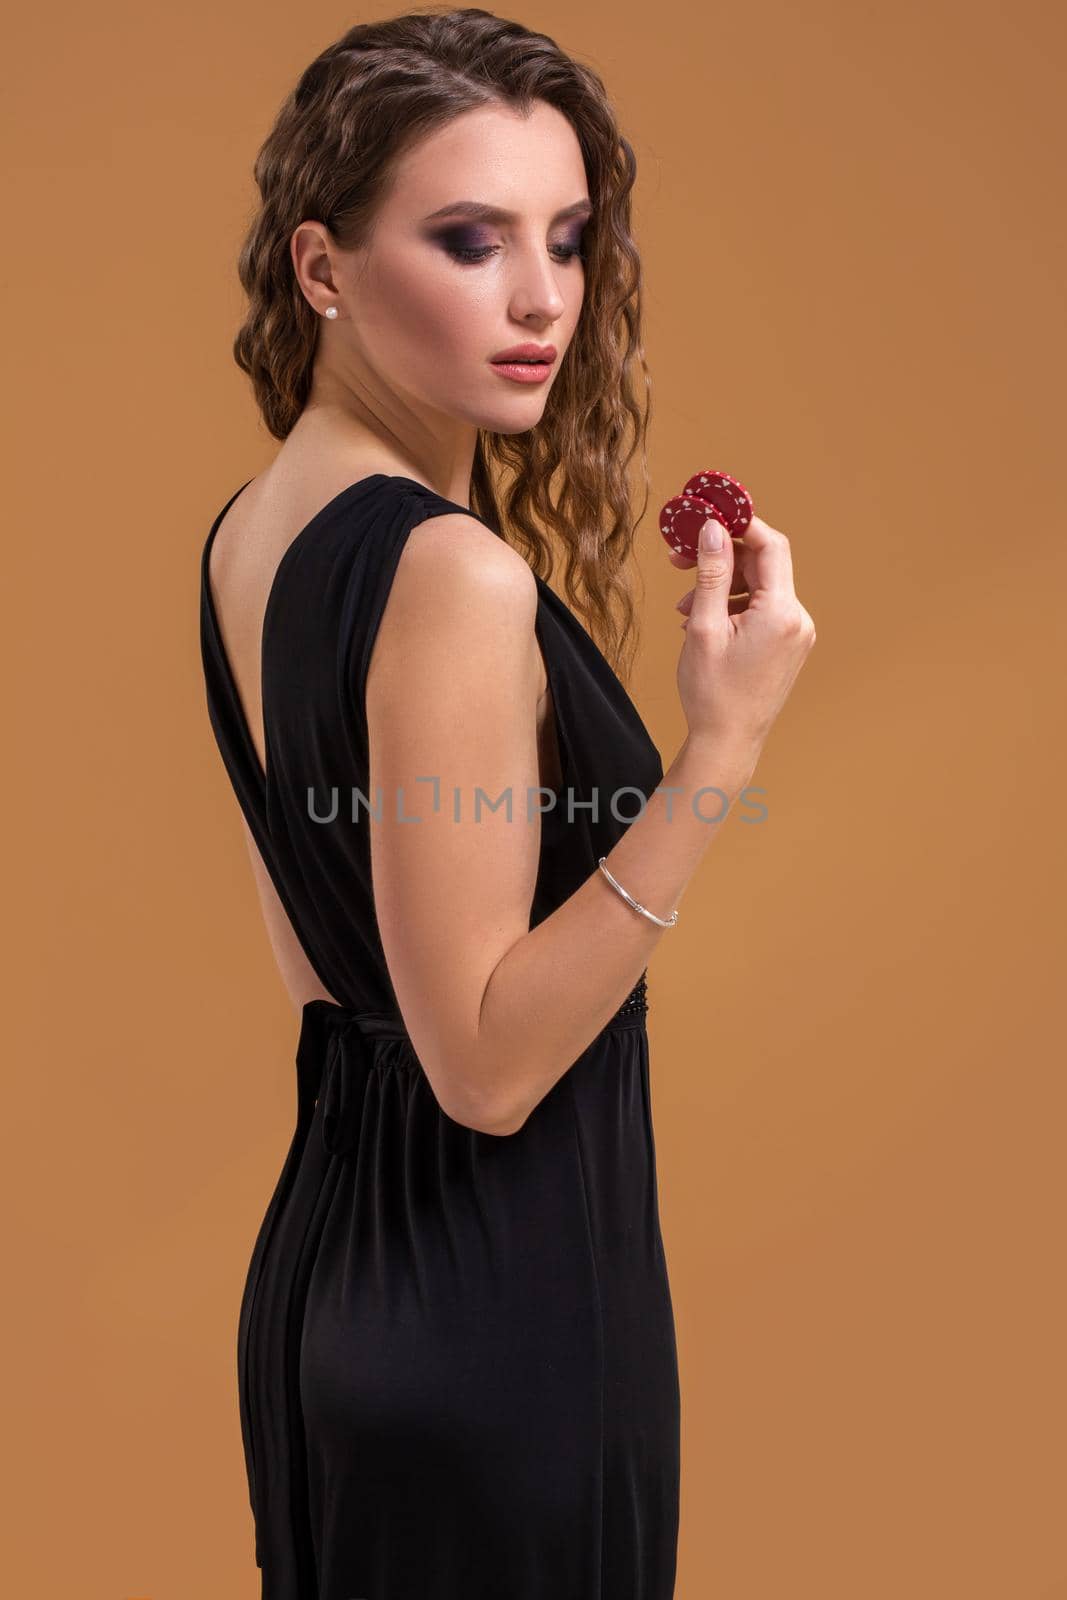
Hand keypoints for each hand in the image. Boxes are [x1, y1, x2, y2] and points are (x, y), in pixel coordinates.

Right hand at [674, 513, 816, 751]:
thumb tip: (712, 528)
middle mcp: (798, 619)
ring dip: (722, 585)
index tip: (708, 517)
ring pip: (760, 587)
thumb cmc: (712, 693)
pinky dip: (734, 605)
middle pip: (763, 564)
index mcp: (781, 612)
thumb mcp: (704, 627)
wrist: (728, 742)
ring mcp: (797, 632)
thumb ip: (710, 573)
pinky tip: (703, 620)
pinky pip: (763, 609)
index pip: (769, 545)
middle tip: (681, 558)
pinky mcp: (789, 644)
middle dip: (722, 557)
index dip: (739, 524)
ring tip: (685, 606)